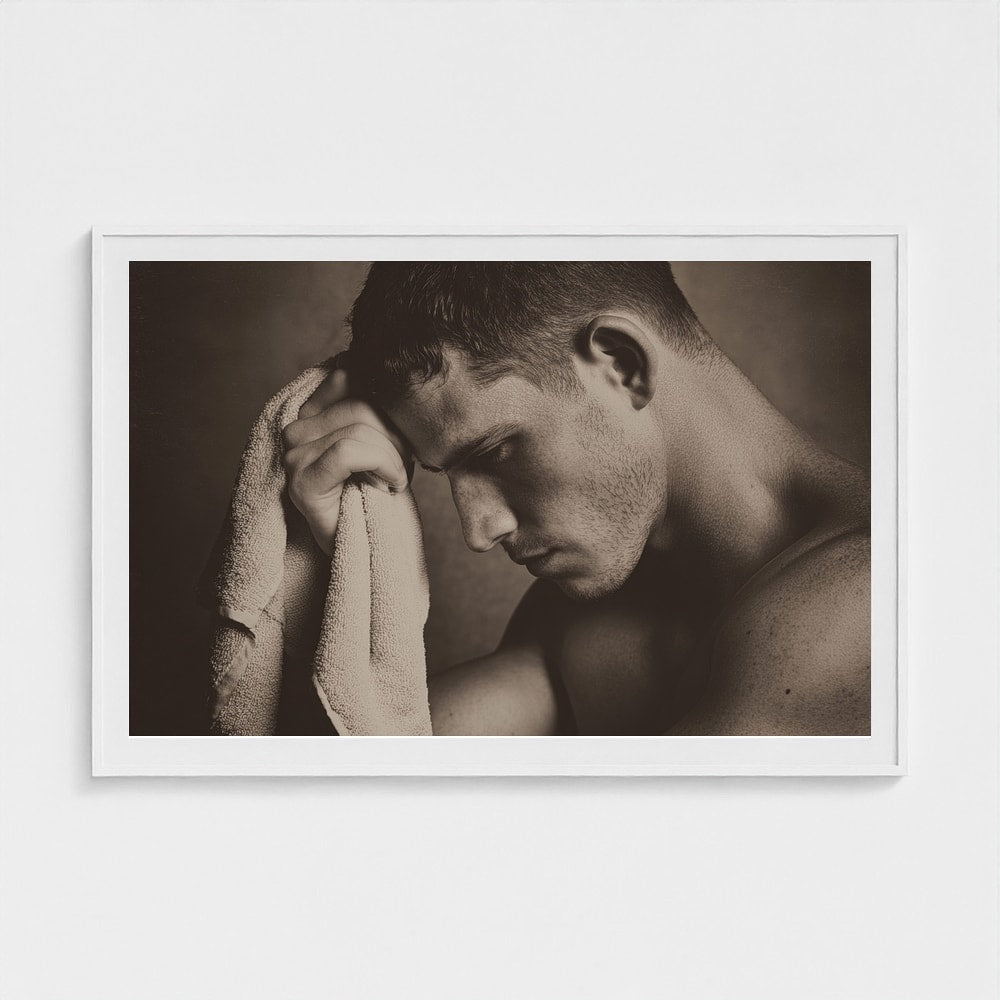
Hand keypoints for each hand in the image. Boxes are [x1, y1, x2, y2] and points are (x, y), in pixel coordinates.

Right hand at [281, 365, 410, 555]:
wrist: (366, 548)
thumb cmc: (378, 492)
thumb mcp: (384, 438)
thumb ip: (377, 404)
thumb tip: (388, 370)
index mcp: (312, 412)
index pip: (350, 375)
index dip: (387, 404)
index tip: (399, 438)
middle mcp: (295, 428)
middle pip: (361, 403)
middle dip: (395, 436)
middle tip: (401, 467)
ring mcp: (293, 454)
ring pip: (360, 428)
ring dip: (393, 457)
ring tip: (392, 480)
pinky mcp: (301, 480)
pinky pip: (350, 451)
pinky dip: (382, 466)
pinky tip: (389, 485)